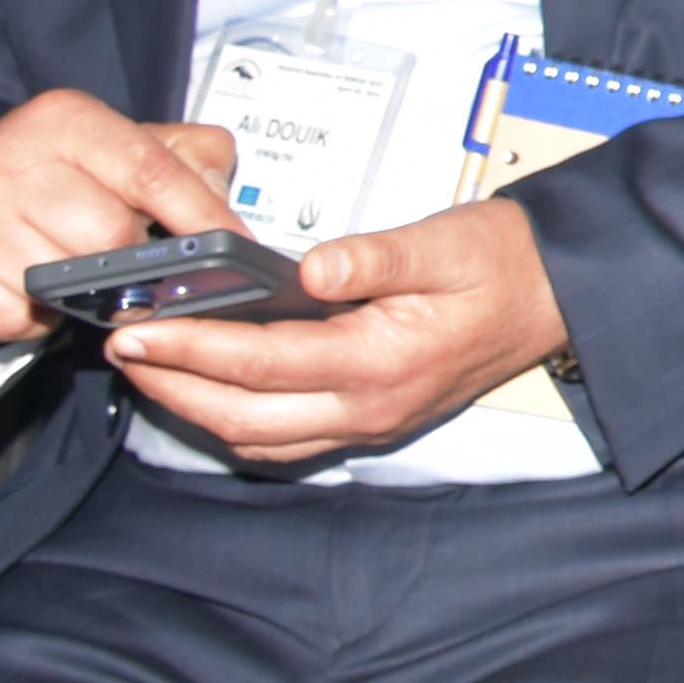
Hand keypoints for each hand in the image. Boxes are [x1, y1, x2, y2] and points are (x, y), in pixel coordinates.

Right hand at [0, 91, 243, 345]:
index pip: (152, 169)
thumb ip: (185, 160)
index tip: (236, 247)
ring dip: (80, 291)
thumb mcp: (118, 147)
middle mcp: (8, 158)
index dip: (202, 214)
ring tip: (68, 269)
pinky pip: (17, 316)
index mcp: (65, 120)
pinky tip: (23, 289)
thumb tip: (221, 200)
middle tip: (123, 260)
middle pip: (110, 234)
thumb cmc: (52, 179)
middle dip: (129, 258)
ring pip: (65, 281)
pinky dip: (32, 317)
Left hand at [109, 197, 570, 464]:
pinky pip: (285, 441)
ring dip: (195, 410)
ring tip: (153, 369)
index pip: (262, 362)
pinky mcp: (372, 423)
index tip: (139, 328)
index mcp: (384, 361)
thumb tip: (310, 266)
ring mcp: (370, 424)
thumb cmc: (505, 263)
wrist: (559, 295)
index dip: (191, 346)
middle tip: (124, 349)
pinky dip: (235, 421)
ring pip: (257, 439)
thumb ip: (376, 256)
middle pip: (243, 417)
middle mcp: (371, 407)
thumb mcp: (446, 242)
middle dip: (173, 386)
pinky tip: (211, 390)